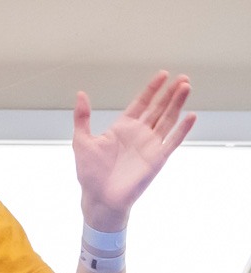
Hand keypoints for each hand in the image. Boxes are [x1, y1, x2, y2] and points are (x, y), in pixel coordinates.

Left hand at [73, 71, 194, 230]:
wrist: (100, 198)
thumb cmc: (90, 172)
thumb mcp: (82, 140)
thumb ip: (83, 117)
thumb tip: (80, 94)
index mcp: (122, 127)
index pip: (141, 103)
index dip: (152, 89)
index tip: (163, 74)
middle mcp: (139, 134)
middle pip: (158, 108)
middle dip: (170, 93)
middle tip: (182, 78)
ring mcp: (150, 145)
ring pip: (168, 120)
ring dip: (178, 104)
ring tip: (186, 87)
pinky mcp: (157, 158)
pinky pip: (172, 141)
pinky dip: (182, 129)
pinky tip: (191, 115)